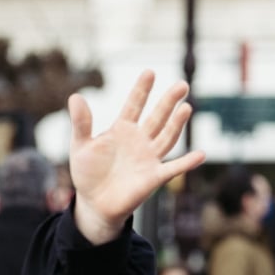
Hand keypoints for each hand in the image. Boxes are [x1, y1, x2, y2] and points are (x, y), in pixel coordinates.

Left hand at [68, 70, 204, 243]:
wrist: (94, 203)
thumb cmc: (87, 172)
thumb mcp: (80, 146)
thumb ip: (81, 123)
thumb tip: (75, 96)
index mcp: (121, 130)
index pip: (134, 105)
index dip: (141, 90)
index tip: (149, 72)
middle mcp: (139, 140)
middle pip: (157, 117)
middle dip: (168, 102)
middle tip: (182, 84)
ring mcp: (149, 158)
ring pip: (167, 137)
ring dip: (176, 124)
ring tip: (186, 107)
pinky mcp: (153, 177)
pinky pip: (173, 168)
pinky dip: (186, 162)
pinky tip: (200, 154)